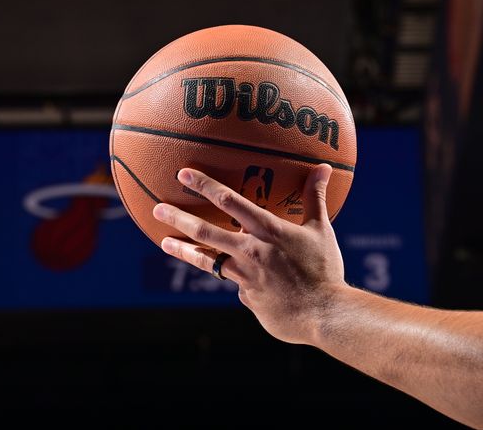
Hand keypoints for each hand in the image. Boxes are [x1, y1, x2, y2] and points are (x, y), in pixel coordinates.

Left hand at [152, 164, 345, 344]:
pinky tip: (247, 281)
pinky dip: (237, 277)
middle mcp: (250, 252)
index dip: (205, 186)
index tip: (183, 174)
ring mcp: (244, 277)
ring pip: (208, 261)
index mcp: (268, 232)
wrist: (325, 315)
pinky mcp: (247, 298)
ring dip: (185, 250)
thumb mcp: (321, 230)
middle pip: (205, 232)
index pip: (230, 202)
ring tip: (166, 242)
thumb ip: (316, 198)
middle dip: (179, 218)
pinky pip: (237, 284)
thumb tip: (325, 167)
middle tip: (157, 209)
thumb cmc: (325, 270)